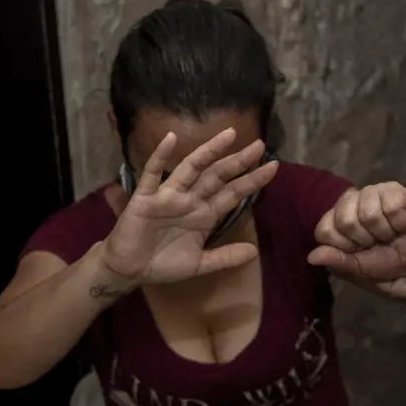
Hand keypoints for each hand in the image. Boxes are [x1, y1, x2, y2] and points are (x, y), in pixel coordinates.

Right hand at [102, 129, 276, 286]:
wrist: (130, 270)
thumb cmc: (164, 264)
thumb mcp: (200, 264)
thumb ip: (225, 257)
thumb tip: (255, 252)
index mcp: (205, 214)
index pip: (234, 193)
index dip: (253, 180)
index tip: (274, 167)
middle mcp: (190, 200)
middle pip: (218, 176)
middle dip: (239, 161)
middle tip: (261, 145)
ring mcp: (169, 196)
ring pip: (192, 168)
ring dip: (209, 151)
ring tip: (229, 135)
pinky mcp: (146, 197)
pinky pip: (153, 174)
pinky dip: (160, 156)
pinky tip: (170, 139)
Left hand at [308, 183, 405, 297]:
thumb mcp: (405, 283)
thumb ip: (357, 270)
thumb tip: (312, 256)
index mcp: (371, 263)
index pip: (328, 241)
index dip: (336, 241)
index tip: (360, 245)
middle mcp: (373, 237)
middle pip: (336, 219)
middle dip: (363, 230)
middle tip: (389, 239)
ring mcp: (383, 213)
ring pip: (355, 201)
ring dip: (381, 217)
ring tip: (405, 228)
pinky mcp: (395, 193)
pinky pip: (376, 190)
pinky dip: (394, 203)